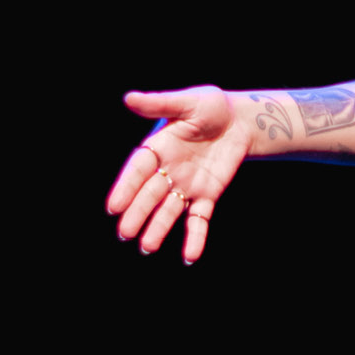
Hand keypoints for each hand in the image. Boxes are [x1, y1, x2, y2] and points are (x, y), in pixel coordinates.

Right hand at [105, 86, 251, 263]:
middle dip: (138, 213)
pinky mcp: (207, 194)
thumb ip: (160, 104)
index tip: (114, 207)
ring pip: (169, 210)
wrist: (241, 120)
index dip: (126, 187)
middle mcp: (168, 170)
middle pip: (150, 195)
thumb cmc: (210, 106)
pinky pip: (199, 218)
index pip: (138, 170)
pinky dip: (195, 237)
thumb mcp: (187, 102)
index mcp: (158, 148)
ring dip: (158, 228)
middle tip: (125, 233)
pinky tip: (190, 256)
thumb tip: (129, 98)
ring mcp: (186, 184)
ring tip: (147, 247)